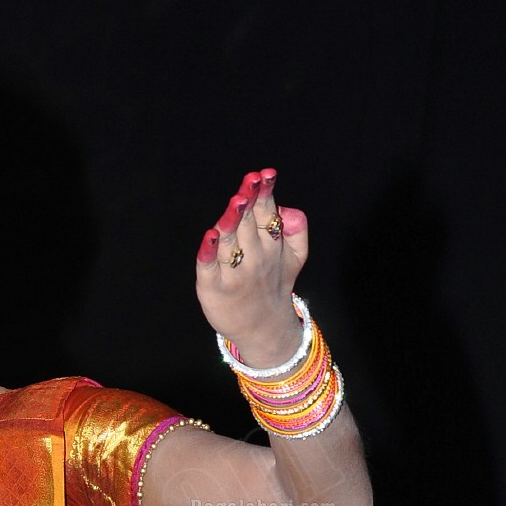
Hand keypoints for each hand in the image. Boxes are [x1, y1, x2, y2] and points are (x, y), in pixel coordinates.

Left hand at [195, 169, 308, 363]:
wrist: (264, 330)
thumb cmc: (274, 284)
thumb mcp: (295, 257)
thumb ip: (297, 229)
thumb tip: (286, 207)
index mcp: (271, 245)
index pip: (266, 213)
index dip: (264, 193)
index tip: (264, 175)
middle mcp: (254, 258)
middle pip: (247, 224)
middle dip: (248, 202)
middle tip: (248, 184)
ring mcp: (233, 274)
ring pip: (231, 243)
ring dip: (231, 222)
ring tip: (235, 203)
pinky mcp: (213, 289)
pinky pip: (209, 267)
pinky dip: (208, 253)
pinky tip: (209, 236)